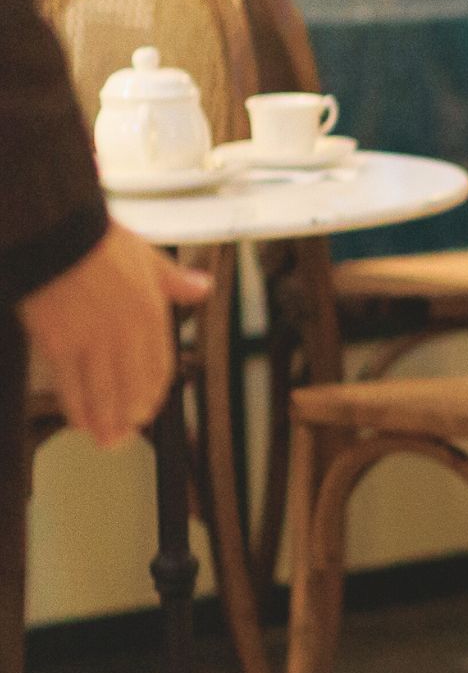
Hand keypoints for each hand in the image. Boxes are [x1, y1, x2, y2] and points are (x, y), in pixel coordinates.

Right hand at [17, 221, 211, 447]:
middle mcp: (125, 331)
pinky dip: (77, 407)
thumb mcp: (148, 257)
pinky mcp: (57, 340)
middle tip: (126, 436)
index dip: (153, 394)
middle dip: (130, 416)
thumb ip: (176, 281)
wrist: (56, 230)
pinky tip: (79, 422)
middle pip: (131, 386)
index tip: (148, 409)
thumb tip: (204, 288)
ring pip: (103, 392)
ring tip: (107, 442)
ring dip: (107, 421)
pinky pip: (69, 383)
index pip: (158, 365)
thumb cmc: (98, 240)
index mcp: (150, 313)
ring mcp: (90, 338)